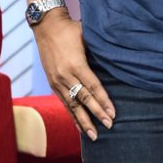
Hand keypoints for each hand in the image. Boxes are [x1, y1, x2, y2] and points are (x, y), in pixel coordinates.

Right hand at [33, 10, 115, 140]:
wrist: (46, 26)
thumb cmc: (70, 29)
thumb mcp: (87, 36)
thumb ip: (98, 50)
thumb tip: (117, 59)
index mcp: (76, 64)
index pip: (93, 87)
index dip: (104, 101)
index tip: (113, 113)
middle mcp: (65, 75)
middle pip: (84, 99)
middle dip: (97, 114)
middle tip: (109, 126)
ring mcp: (57, 81)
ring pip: (72, 105)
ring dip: (83, 121)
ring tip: (94, 135)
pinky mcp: (52, 83)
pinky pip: (63, 103)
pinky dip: (72, 115)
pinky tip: (79, 125)